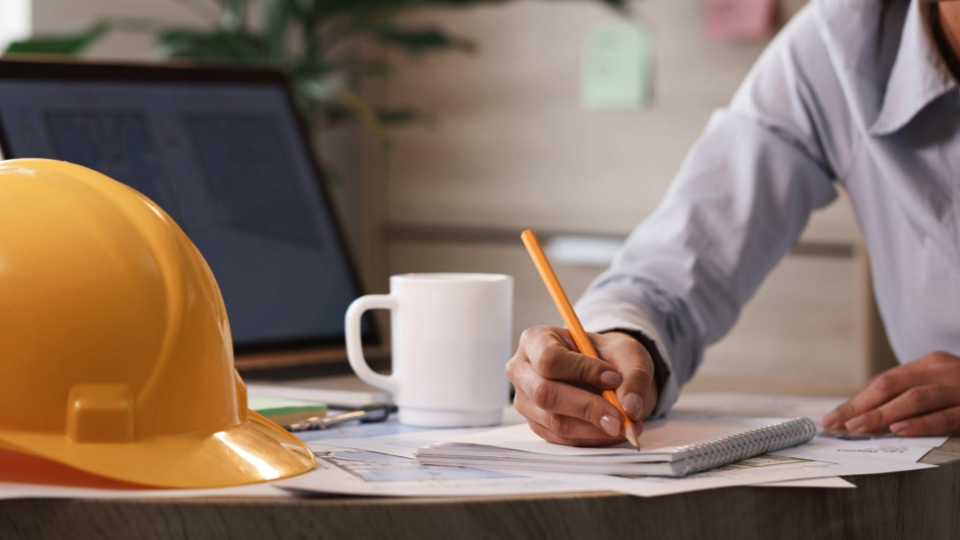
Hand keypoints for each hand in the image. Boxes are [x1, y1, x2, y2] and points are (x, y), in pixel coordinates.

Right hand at [505, 326, 657, 445]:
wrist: (601, 373)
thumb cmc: (607, 356)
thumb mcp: (628, 353)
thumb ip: (634, 376)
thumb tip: (630, 407)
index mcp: (535, 340)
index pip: (549, 358)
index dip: (582, 370)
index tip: (614, 378)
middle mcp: (521, 370)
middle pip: (545, 394)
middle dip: (587, 408)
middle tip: (621, 418)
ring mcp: (525, 401)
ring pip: (555, 422)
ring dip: (594, 428)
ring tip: (626, 424)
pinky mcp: (537, 425)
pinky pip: (563, 439)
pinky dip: (592, 439)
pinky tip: (613, 431)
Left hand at [822, 351, 959, 435]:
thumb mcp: (941, 387)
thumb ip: (911, 396)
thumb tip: (865, 418)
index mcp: (931, 364)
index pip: (884, 382)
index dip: (856, 401)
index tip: (832, 419)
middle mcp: (945, 370)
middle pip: (892, 387)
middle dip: (861, 407)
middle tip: (837, 425)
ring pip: (915, 399)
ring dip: (883, 415)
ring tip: (858, 428)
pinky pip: (946, 416)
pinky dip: (921, 423)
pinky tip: (899, 430)